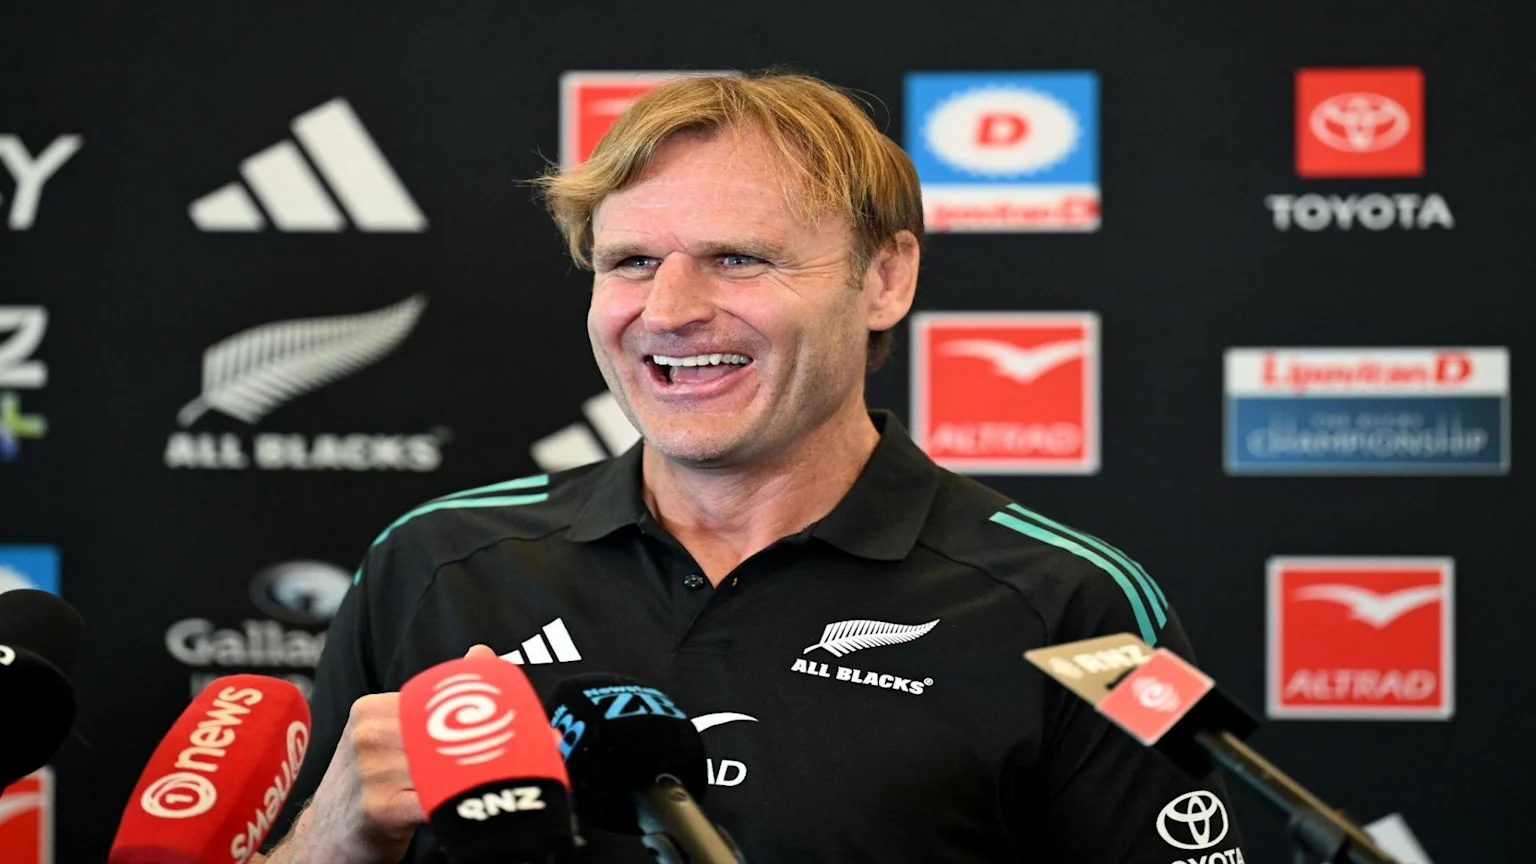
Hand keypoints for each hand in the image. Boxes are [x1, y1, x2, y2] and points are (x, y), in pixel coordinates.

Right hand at [274, 645, 499, 863]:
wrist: (325, 837)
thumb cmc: (371, 781)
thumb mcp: (390, 732)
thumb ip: (432, 697)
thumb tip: (482, 653)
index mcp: (372, 709)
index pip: (441, 698)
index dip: (483, 709)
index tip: (518, 718)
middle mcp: (369, 735)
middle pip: (447, 730)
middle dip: (494, 739)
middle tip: (540, 742)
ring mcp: (371, 772)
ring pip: (448, 765)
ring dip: (489, 770)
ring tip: (520, 771)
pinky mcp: (379, 809)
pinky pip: (438, 799)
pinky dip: (467, 800)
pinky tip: (486, 800)